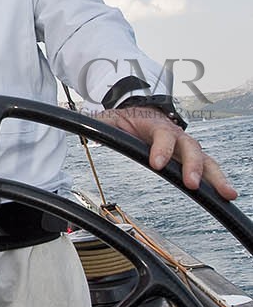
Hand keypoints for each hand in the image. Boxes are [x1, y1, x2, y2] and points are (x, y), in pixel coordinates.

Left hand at [97, 109, 237, 198]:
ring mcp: (184, 146)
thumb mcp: (108, 119)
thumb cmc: (124, 118)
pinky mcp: (188, 157)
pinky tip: (226, 195)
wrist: (138, 110)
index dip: (161, 148)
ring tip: (227, 194)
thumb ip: (98, 125)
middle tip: (193, 184)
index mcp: (154, 124)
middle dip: (194, 166)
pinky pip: (206, 167)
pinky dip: (216, 181)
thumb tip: (79, 128)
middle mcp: (175, 134)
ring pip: (204, 159)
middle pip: (190, 147)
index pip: (162, 135)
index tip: (156, 164)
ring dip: (215, 176)